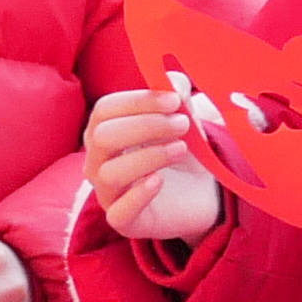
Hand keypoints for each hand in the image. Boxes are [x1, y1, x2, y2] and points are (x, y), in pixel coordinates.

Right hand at [86, 84, 225, 243]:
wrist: (203, 192)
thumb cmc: (182, 149)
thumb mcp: (184, 118)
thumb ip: (178, 97)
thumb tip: (174, 80)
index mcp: (105, 131)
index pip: (105, 110)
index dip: (138, 101)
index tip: (174, 100)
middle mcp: (98, 161)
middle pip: (103, 137)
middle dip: (146, 126)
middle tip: (182, 125)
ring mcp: (108, 193)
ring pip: (109, 174)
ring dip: (150, 156)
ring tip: (181, 149)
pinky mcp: (125, 221)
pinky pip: (119, 212)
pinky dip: (138, 195)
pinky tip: (160, 181)